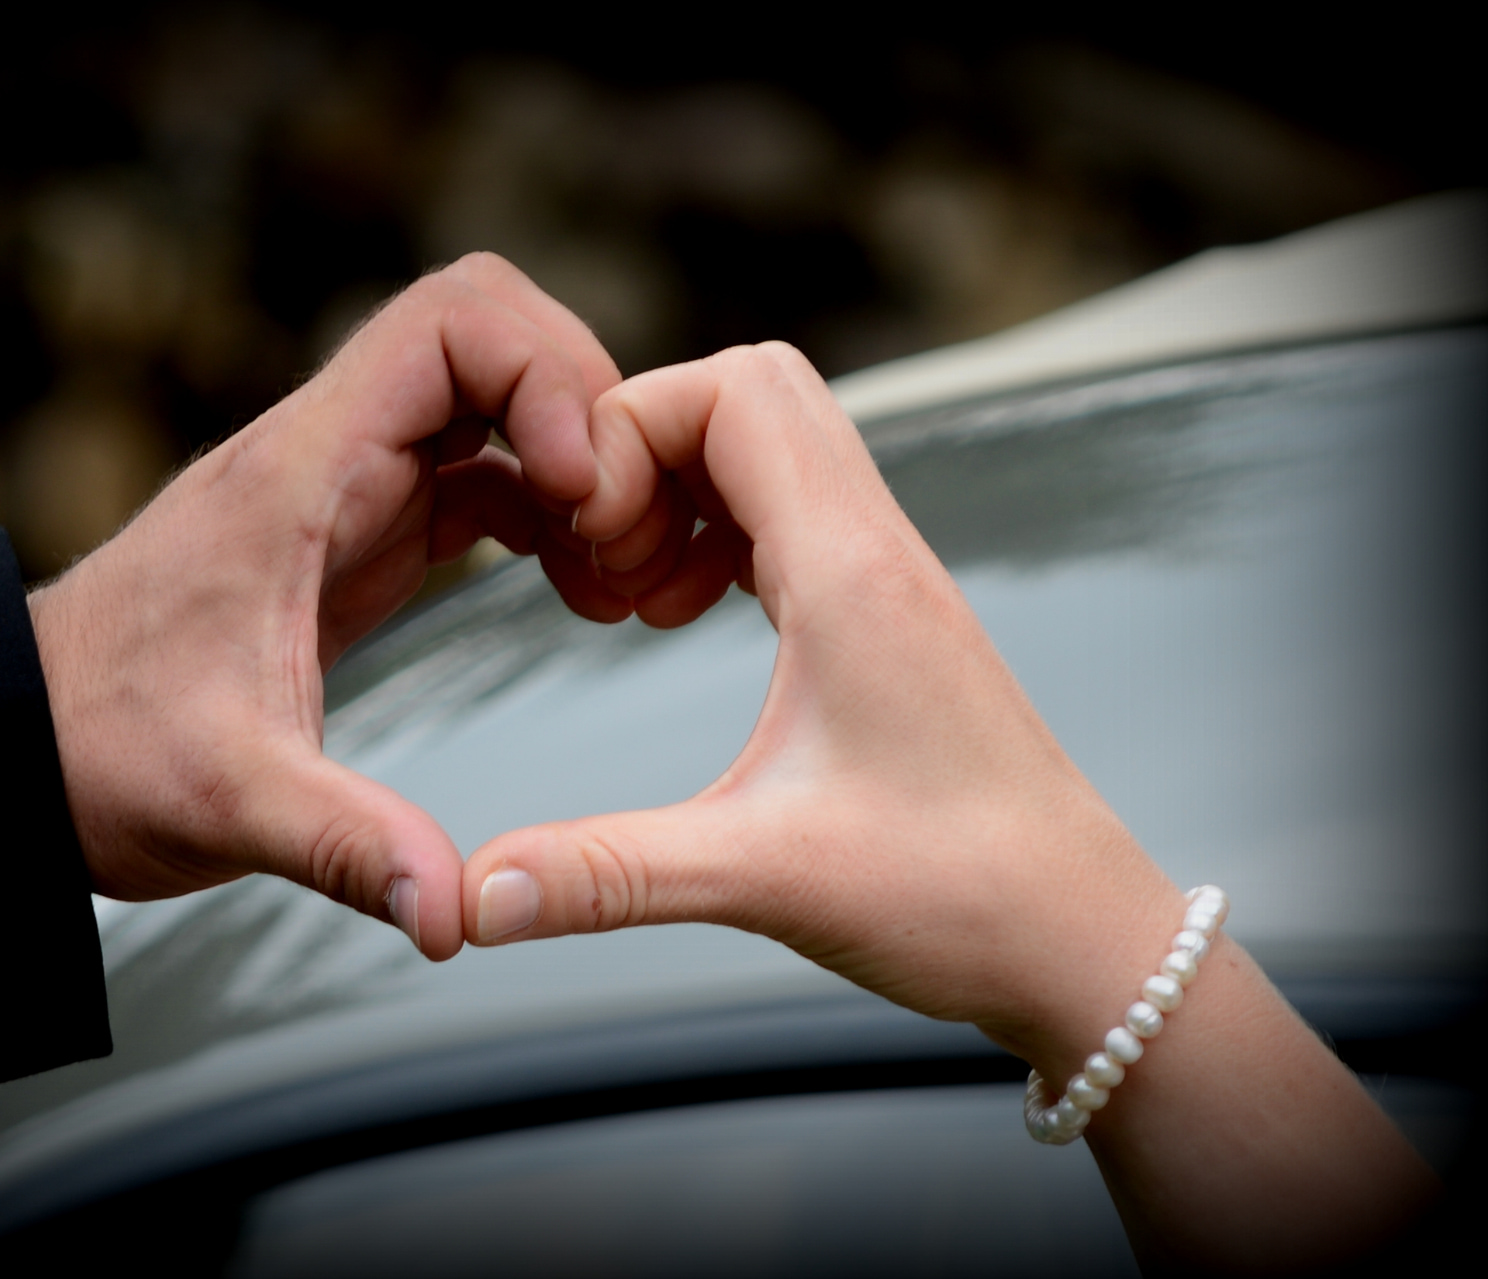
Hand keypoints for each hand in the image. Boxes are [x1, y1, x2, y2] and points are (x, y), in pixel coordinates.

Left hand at [28, 254, 643, 960]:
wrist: (26, 745)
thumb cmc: (101, 749)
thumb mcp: (228, 801)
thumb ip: (349, 846)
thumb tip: (458, 916)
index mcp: (299, 473)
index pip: (448, 322)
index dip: (544, 372)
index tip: (580, 487)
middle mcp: (328, 455)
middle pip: (493, 333)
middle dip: (583, 405)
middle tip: (619, 524)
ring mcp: (348, 488)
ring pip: (496, 399)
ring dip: (576, 460)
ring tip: (614, 570)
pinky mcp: (361, 534)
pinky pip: (482, 474)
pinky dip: (548, 510)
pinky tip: (579, 589)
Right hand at [461, 342, 1435, 1268]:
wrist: (1084, 941)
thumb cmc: (964, 897)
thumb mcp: (762, 878)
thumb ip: (606, 874)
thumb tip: (474, 899)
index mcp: (850, 575)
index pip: (731, 391)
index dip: (629, 430)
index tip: (585, 539)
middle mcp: (877, 551)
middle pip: (751, 391)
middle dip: (646, 447)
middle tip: (604, 558)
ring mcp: (890, 579)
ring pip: (776, 447)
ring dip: (685, 490)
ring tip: (639, 598)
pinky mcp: (890, 619)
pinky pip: (793, 514)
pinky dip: (722, 534)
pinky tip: (690, 619)